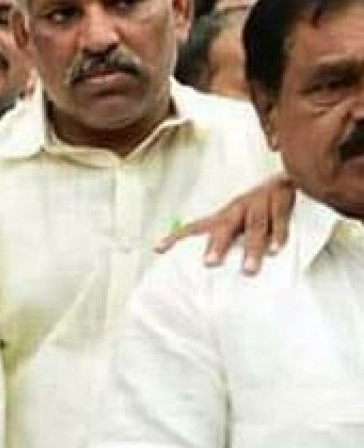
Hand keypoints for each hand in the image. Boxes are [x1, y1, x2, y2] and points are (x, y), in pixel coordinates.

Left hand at [155, 174, 294, 274]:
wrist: (289, 177)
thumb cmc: (259, 208)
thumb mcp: (237, 224)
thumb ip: (224, 243)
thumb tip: (207, 267)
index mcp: (223, 216)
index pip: (196, 226)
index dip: (177, 237)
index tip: (159, 249)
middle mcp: (238, 208)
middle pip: (224, 226)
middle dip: (217, 244)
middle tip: (209, 264)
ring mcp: (260, 203)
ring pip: (254, 225)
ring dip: (252, 247)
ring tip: (248, 269)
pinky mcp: (281, 200)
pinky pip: (279, 218)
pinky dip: (279, 234)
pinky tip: (275, 250)